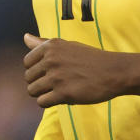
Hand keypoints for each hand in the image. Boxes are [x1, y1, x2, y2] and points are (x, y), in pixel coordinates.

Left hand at [23, 33, 139, 106]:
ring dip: (43, 94)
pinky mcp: (63, 93)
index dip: (37, 70)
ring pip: (32, 91)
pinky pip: (42, 102)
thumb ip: (44, 43)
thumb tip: (25, 37)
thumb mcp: (68, 45)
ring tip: (58, 91)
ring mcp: (56, 76)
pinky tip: (62, 97)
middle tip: (57, 83)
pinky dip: (50, 103)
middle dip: (39, 83)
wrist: (114, 72)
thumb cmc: (91, 59)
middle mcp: (51, 59)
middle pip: (28, 78)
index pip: (27, 62)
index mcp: (51, 46)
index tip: (52, 71)